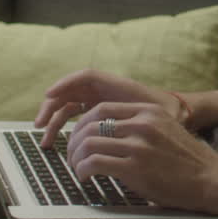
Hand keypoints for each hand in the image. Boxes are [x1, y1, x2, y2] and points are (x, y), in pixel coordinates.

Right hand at [33, 69, 189, 147]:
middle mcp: (105, 91)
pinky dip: (64, 127)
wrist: (178, 117)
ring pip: (69, 107)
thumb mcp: (156, 113)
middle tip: (39, 123)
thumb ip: (136, 112)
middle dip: (52, 106)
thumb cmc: (168, 114)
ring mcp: (100, 101)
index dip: (66, 83)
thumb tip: (121, 117)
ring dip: (54, 120)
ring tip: (44, 140)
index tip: (50, 94)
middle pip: (70, 92)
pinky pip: (75, 116)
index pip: (86, 77)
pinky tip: (56, 141)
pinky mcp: (99, 113)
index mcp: (117, 86)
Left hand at [66, 101, 217, 213]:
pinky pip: (94, 163)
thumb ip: (140, 126)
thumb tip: (108, 133)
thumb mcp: (165, 130)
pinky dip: (83, 171)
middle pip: (91, 125)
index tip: (78, 135)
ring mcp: (138, 145)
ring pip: (88, 144)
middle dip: (74, 142)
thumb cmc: (187, 160)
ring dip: (76, 158)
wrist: (210, 178)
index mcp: (148, 111)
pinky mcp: (134, 167)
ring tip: (78, 169)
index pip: (102, 109)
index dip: (83, 123)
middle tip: (72, 155)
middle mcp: (142, 124)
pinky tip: (86, 178)